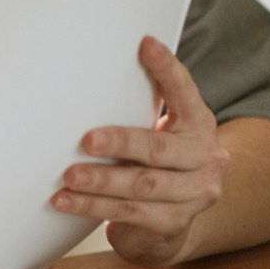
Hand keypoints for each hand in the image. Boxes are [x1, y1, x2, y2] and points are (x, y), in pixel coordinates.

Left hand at [52, 36, 229, 265]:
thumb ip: (136, 104)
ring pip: (142, 185)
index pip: (185, 93)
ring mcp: (193, 194)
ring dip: (101, 181)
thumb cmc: (151, 161)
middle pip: (160, 148)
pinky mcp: (173, 224)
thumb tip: (86, 64)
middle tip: (86, 140)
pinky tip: (65, 200)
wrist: (170, 221)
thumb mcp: (154, 129)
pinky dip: (92, 206)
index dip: (168, 70)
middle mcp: (205, 158)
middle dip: (121, 142)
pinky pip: (128, 213)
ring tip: (69, 176)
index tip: (146, 44)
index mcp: (197, 124)